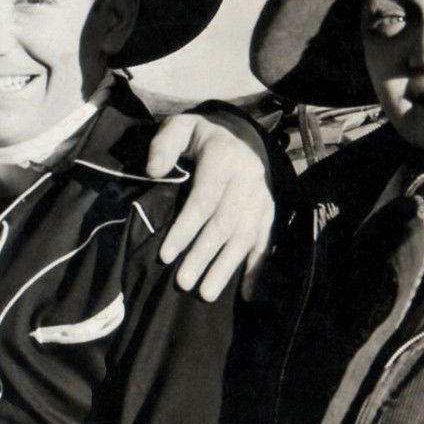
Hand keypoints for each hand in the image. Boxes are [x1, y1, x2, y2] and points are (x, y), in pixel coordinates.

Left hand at [146, 109, 275, 300]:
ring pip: (246, 236)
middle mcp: (248, 178)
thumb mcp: (179, 128)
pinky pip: (265, 241)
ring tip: (206, 294)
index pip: (204, 199)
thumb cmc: (201, 137)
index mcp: (224, 157)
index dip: (185, 228)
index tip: (165, 255)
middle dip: (203, 255)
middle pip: (226, 223)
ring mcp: (262, 196)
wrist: (240, 134)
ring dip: (227, 267)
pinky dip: (257, 268)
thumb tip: (153, 171)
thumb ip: (163, 146)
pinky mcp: (269, 211)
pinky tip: (245, 293)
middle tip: (182, 283)